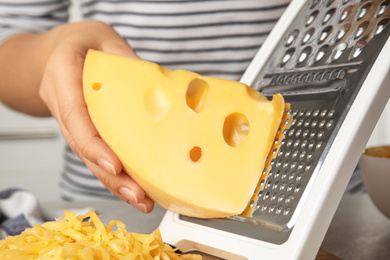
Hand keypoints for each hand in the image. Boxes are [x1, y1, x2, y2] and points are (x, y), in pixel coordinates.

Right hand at [39, 21, 153, 212]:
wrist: (62, 50)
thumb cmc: (85, 43)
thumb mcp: (105, 39)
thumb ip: (126, 59)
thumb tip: (159, 86)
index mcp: (63, 77)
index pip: (75, 116)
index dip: (93, 144)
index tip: (115, 165)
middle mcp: (63, 104)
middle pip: (83, 146)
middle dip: (111, 175)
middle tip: (138, 195)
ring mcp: (72, 121)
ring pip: (90, 157)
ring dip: (115, 182)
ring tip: (142, 200)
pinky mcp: (85, 130)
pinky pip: (97, 153)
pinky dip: (116, 173)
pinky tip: (136, 188)